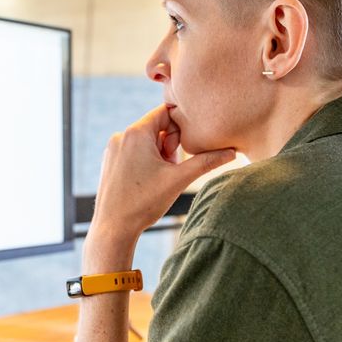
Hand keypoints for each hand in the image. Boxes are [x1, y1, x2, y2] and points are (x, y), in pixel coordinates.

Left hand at [89, 104, 235, 253]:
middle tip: (171, 169)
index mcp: (136, 132)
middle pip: (157, 127)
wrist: (113, 228)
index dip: (180, 130)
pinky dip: (146, 160)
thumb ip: (206, 161)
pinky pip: (134, 151)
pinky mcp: (110, 161)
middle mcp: (121, 135)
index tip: (183, 151)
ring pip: (146, 140)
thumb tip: (232, 152)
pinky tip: (148, 182)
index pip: (166, 112)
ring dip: (159, 154)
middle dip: (170, 146)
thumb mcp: (179, 179)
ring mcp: (113, 148)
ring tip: (160, 177)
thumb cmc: (144, 203)